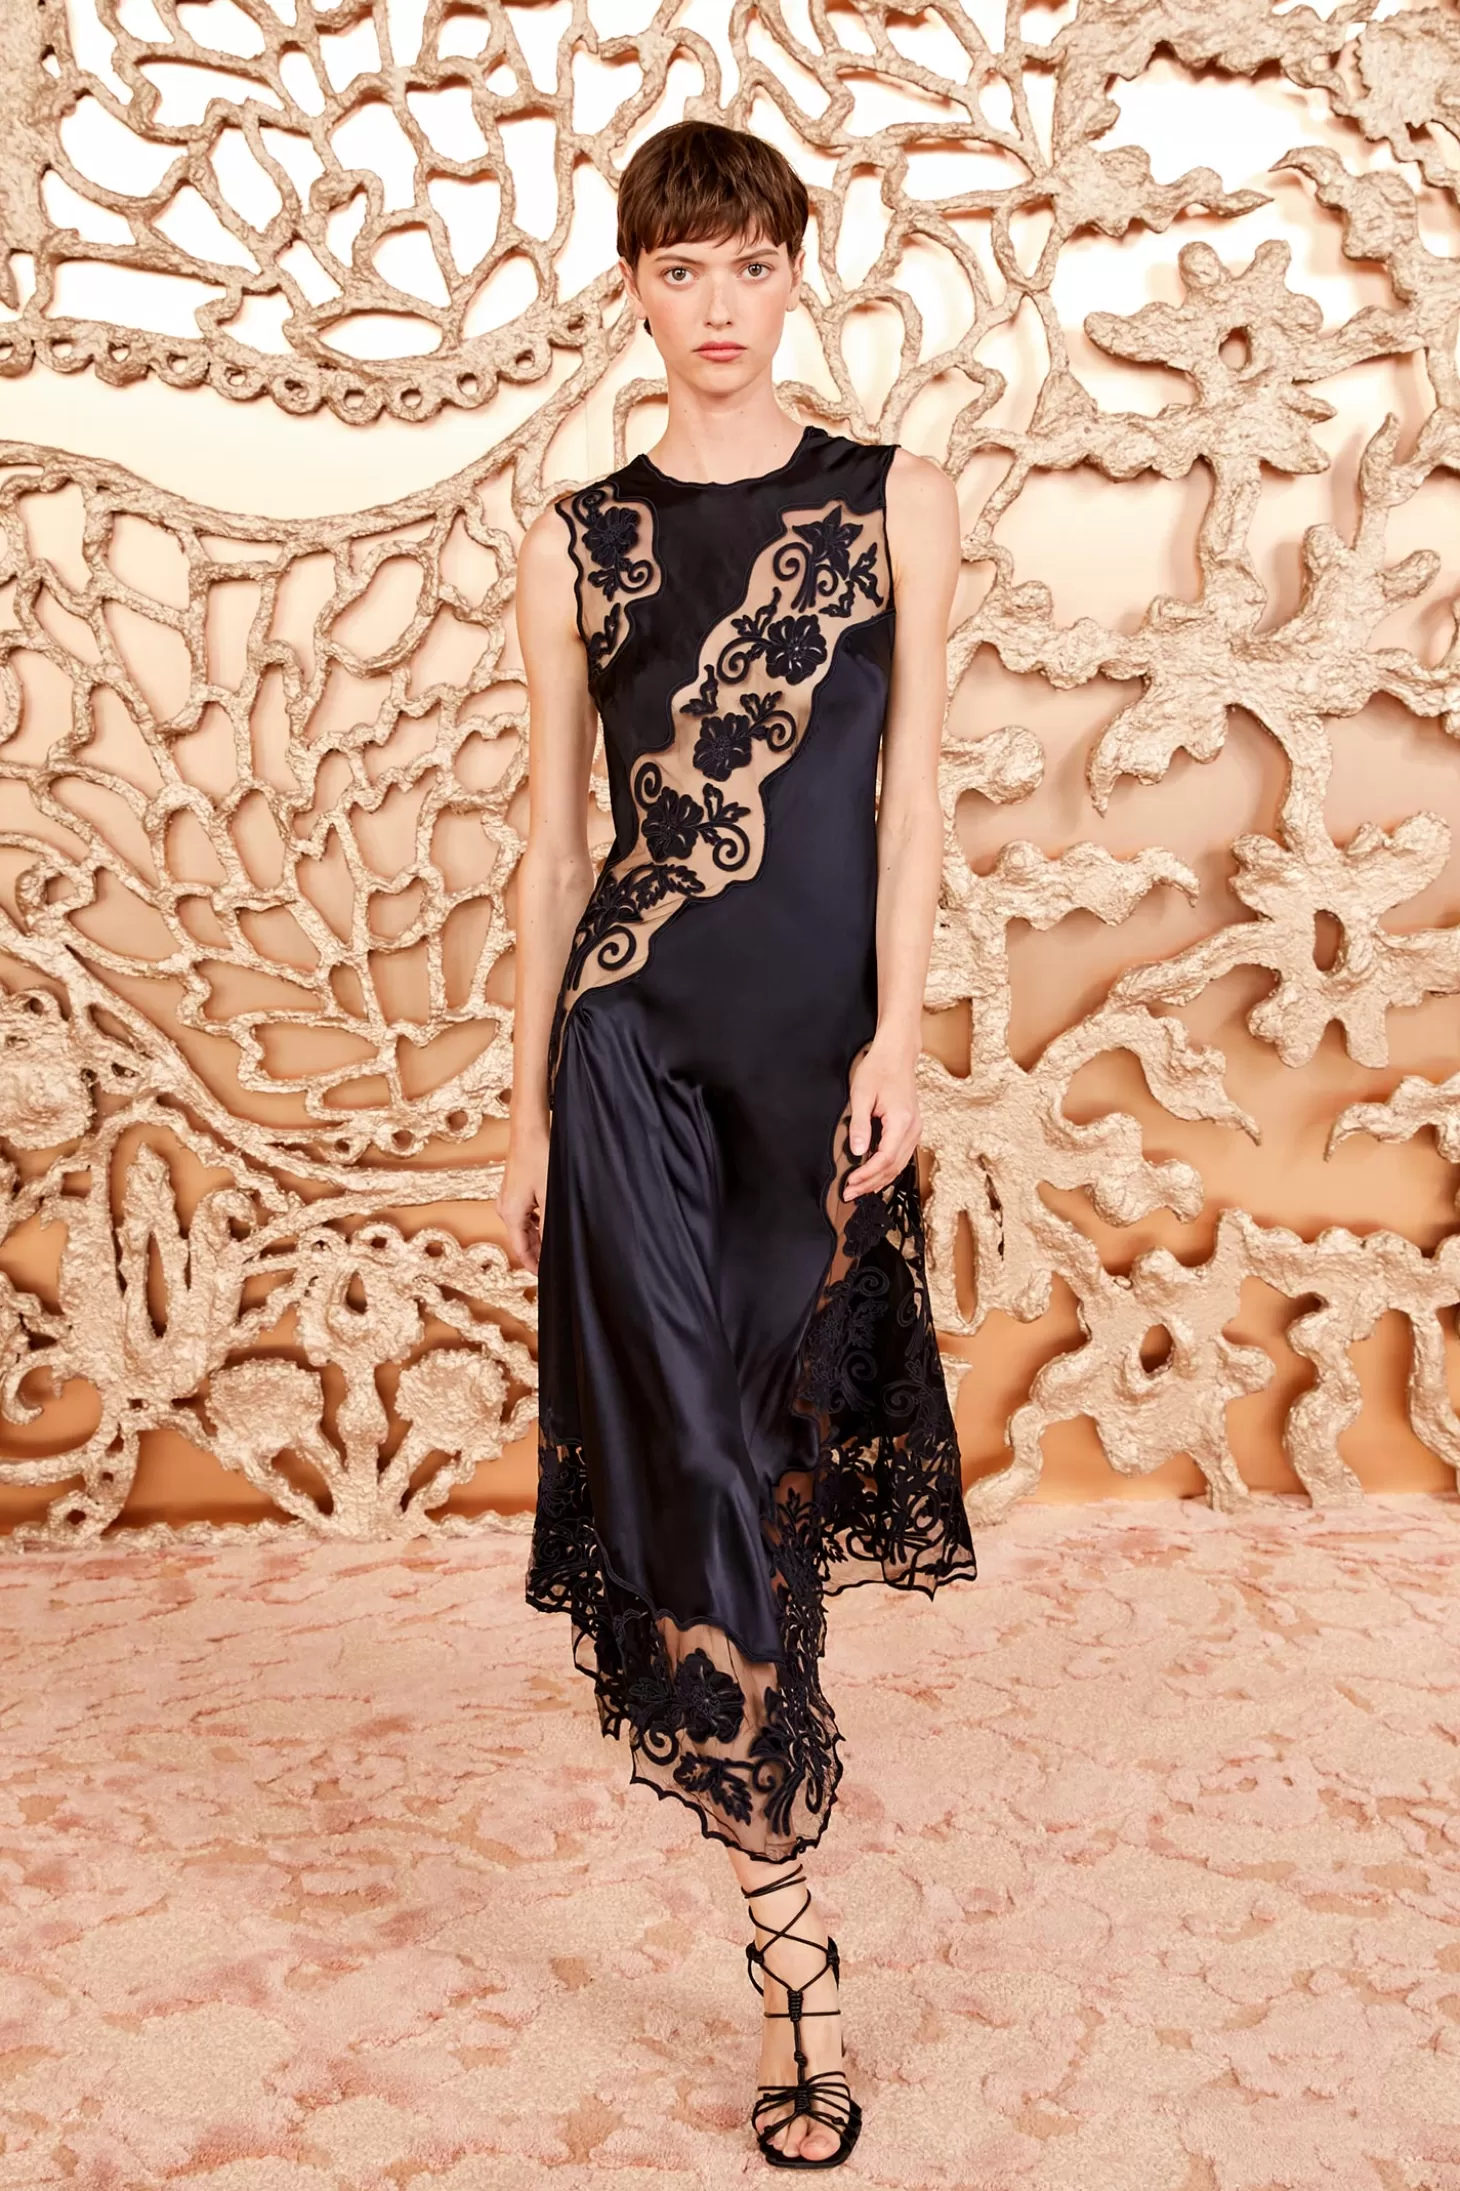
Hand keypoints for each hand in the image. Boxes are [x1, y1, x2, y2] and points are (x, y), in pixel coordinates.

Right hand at [497, 1127, 548, 1271]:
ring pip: (525, 1227)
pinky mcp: (513, 1190)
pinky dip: (537, 1223)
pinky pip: (525, 1215)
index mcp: (510, 1214)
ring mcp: (507, 1199)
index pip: (521, 1250)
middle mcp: (504, 1208)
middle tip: (558, 1263)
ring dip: (540, 1237)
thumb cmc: (539, 1158)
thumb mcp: (550, 1195)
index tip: (547, 1277)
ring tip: (559, 1245)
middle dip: (539, 1252)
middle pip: (522, 1240)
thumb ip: (550, 1223)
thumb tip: (553, 1246)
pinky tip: (551, 1223)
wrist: (529, 1131)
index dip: (534, 1266)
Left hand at [843, 1038, 919, 1199]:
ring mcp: (915, 1129)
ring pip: (900, 1165)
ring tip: (860, 1190)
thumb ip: (860, 1125)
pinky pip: (902, 1156)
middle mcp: (913, 1128)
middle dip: (871, 1184)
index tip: (850, 1183)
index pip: (884, 1159)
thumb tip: (858, 1151)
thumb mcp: (861, 1095)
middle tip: (850, 1194)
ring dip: (879, 1180)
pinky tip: (875, 1176)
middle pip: (893, 1167)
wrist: (897, 1055)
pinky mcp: (912, 1128)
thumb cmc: (879, 1070)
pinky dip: (888, 1170)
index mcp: (901, 1121)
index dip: (866, 1175)